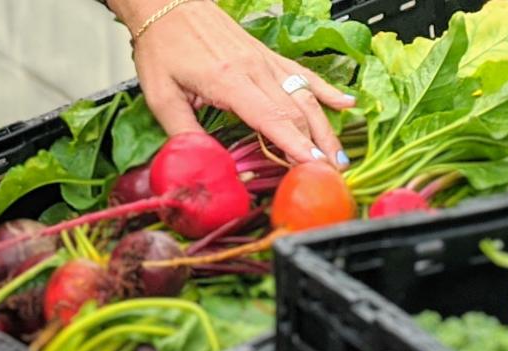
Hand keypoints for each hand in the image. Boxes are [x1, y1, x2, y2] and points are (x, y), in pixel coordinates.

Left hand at [117, 0, 356, 166]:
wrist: (168, 5)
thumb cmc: (163, 45)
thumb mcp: (160, 95)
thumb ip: (183, 132)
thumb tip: (201, 163)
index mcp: (228, 81)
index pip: (271, 118)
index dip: (294, 145)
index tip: (313, 165)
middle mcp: (254, 69)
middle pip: (295, 112)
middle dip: (316, 146)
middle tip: (329, 175)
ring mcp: (265, 61)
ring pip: (305, 96)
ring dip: (325, 128)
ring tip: (339, 156)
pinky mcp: (268, 55)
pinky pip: (303, 74)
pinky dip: (327, 90)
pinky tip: (346, 103)